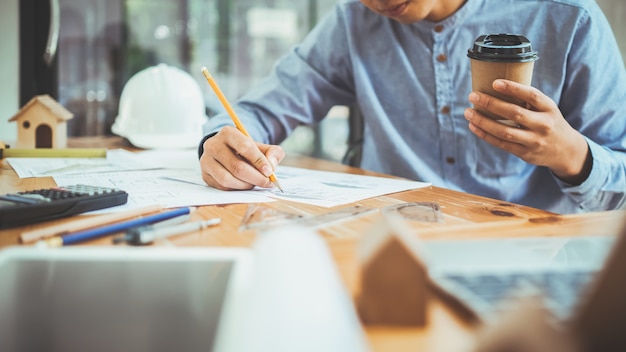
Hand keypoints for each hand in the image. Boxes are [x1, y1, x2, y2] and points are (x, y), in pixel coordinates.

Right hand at [199, 126, 284, 189]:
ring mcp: (206, 160)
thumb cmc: (246, 150)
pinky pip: (222, 187)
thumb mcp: (262, 147)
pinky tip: (244, 185)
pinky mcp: (205, 175)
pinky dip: (236, 189)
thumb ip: (273, 153)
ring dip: (245, 185)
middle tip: (267, 182)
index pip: (245, 147)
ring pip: (227, 179)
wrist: (227, 152)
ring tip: (254, 183)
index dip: (259, 161)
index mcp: (228, 133)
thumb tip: (271, 165)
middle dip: (255, 177)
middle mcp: (213, 145)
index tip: (270, 171)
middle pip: (237, 166)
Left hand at [464, 79, 591, 184]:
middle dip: (491, 104)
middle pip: (514, 113)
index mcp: (549, 108)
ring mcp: (534, 141)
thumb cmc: (549, 122)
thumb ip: (528, 101)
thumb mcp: (547, 109)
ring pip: (504, 131)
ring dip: (483, 121)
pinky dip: (485, 135)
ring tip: (468, 112)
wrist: (566, 150)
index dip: (513, 88)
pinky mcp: (525, 153)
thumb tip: (496, 86)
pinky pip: (501, 143)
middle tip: (472, 96)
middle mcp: (543, 125)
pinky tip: (473, 126)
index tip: (494, 83)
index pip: (532, 95)